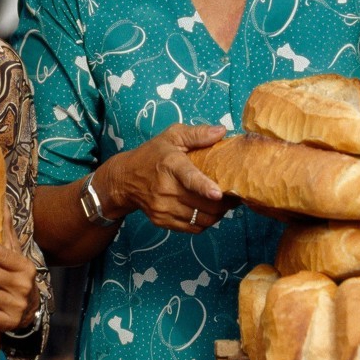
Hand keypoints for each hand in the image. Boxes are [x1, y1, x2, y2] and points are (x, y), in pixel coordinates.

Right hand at [102, 123, 232, 233]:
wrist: (124, 179)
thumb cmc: (152, 155)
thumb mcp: (171, 136)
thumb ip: (197, 134)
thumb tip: (221, 131)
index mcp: (170, 164)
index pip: (188, 177)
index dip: (204, 187)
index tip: (218, 193)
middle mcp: (165, 188)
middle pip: (202, 204)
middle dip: (225, 203)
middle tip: (235, 195)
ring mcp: (163, 207)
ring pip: (202, 219)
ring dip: (219, 214)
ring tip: (224, 204)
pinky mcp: (162, 221)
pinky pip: (194, 228)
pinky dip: (206, 222)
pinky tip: (209, 212)